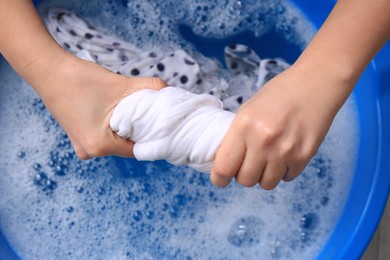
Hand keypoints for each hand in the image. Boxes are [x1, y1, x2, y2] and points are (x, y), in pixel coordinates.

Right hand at [30, 50, 165, 158]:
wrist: (48, 70)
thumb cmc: (80, 79)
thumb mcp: (121, 84)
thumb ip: (150, 88)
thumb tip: (170, 91)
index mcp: (100, 146)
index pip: (139, 149)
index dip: (154, 136)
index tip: (164, 124)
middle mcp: (90, 151)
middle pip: (128, 145)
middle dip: (141, 130)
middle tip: (150, 112)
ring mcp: (82, 146)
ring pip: (118, 140)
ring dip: (128, 127)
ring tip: (133, 108)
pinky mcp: (80, 137)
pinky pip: (105, 136)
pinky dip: (115, 126)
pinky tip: (117, 110)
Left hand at [211, 65, 339, 189]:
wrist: (315, 84)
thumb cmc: (278, 94)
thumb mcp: (248, 110)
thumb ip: (236, 136)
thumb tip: (226, 162)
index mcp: (244, 126)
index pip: (224, 167)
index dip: (219, 178)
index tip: (220, 180)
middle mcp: (263, 141)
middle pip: (245, 180)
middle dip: (242, 175)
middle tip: (247, 163)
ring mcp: (285, 151)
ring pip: (266, 184)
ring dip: (263, 175)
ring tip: (267, 158)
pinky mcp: (304, 156)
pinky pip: (286, 178)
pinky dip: (283, 171)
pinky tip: (285, 153)